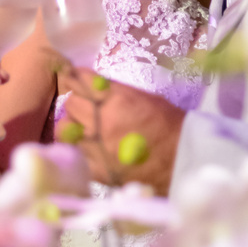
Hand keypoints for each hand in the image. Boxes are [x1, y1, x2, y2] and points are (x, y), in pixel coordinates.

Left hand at [59, 71, 183, 195]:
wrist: (182, 160)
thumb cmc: (170, 125)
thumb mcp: (146, 98)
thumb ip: (118, 92)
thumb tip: (97, 88)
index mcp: (116, 98)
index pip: (81, 79)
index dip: (76, 78)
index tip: (75, 78)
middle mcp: (101, 120)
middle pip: (70, 103)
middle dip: (76, 102)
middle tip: (83, 105)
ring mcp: (96, 145)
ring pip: (65, 129)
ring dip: (71, 125)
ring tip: (81, 128)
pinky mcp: (97, 168)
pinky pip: (74, 153)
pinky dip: (78, 148)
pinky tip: (87, 148)